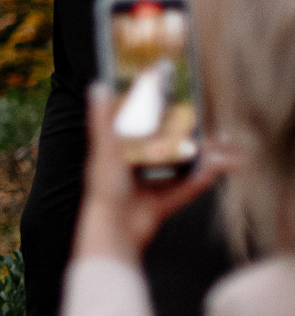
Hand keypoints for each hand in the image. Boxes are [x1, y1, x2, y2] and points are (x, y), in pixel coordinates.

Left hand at [73, 83, 230, 264]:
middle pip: (165, 150)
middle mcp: (133, 170)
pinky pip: (185, 189)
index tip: (178, 104)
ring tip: (217, 146)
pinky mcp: (162, 204)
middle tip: (204, 126)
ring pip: (179, 168)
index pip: (140, 131)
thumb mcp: (104, 148)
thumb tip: (97, 86)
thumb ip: (103, 119)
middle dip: (186, 140)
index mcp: (118, 154)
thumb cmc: (105, 188)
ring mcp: (149, 188)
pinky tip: (215, 168)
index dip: (158, 118)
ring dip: (199, 159)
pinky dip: (200, 179)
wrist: (115, 229)